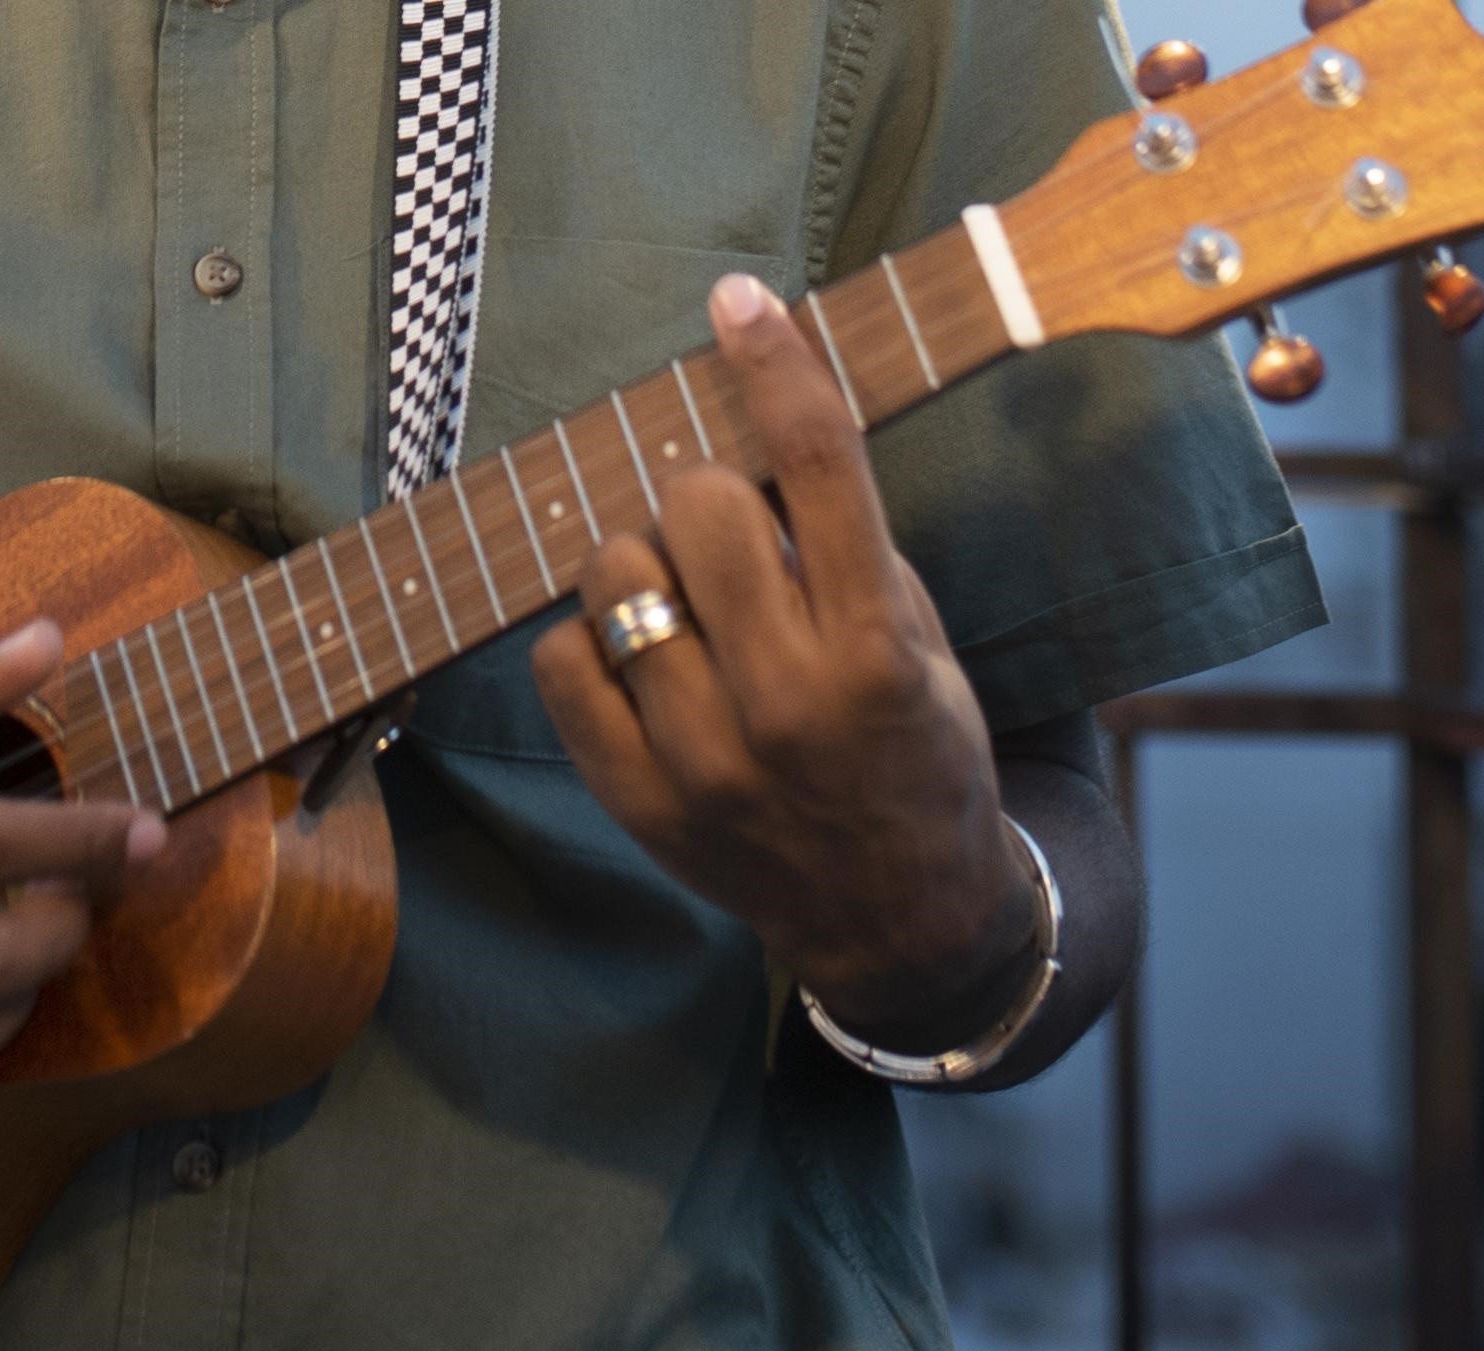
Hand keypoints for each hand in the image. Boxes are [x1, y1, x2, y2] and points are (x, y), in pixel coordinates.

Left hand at [531, 274, 1040, 1051]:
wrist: (899, 916)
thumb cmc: (917, 753)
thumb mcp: (923, 645)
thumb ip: (848, 549)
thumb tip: (754, 432)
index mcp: (877, 650)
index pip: (818, 467)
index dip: (775, 365)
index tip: (740, 301)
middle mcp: (787, 701)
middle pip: (694, 505)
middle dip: (704, 492)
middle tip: (726, 531)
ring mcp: (703, 758)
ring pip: (613, 578)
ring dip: (640, 561)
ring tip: (679, 596)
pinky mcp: (639, 800)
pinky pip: (560, 662)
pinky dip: (588, 640)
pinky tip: (637, 656)